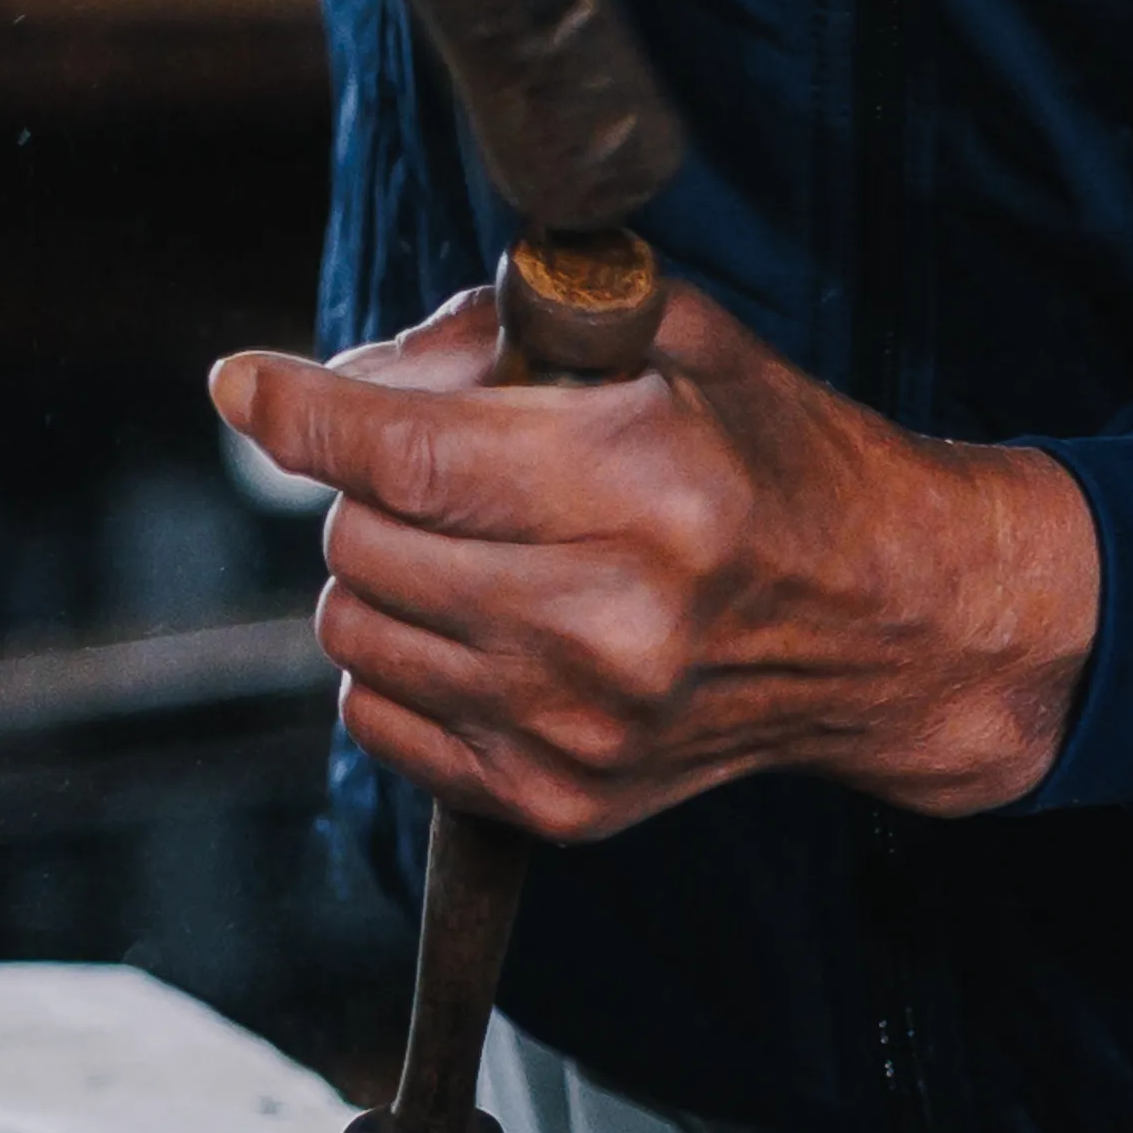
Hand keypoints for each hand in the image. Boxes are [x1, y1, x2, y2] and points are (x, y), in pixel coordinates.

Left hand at [211, 277, 1100, 836]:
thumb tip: (345, 376)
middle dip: (370, 479)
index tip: (241, 383)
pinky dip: (399, 660)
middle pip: (363, 538)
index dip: (299, 412)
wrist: (891, 628)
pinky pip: (379, 718)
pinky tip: (480, 622)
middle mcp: (612, 622)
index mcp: (646, 486)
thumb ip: (506, 330)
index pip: (408, 455)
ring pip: (354, 628)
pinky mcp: (562, 802)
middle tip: (441, 461)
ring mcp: (581, 727)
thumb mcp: (673, 342)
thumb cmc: (773, 461)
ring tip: (471, 541)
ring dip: (381, 569)